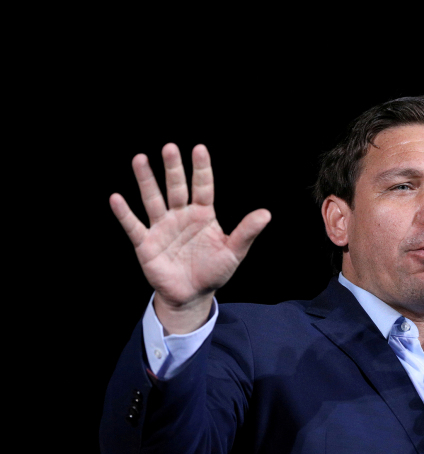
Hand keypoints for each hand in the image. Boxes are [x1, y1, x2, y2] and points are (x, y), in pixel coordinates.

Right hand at [109, 143, 270, 333]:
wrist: (191, 295)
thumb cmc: (214, 271)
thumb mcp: (233, 252)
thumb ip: (246, 232)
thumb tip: (266, 214)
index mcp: (203, 214)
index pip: (203, 186)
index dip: (201, 169)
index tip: (199, 149)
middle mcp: (181, 215)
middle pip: (176, 187)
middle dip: (173, 169)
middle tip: (169, 148)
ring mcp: (162, 227)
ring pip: (152, 199)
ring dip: (146, 180)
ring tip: (140, 159)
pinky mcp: (146, 243)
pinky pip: (133, 226)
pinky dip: (124, 213)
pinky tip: (117, 198)